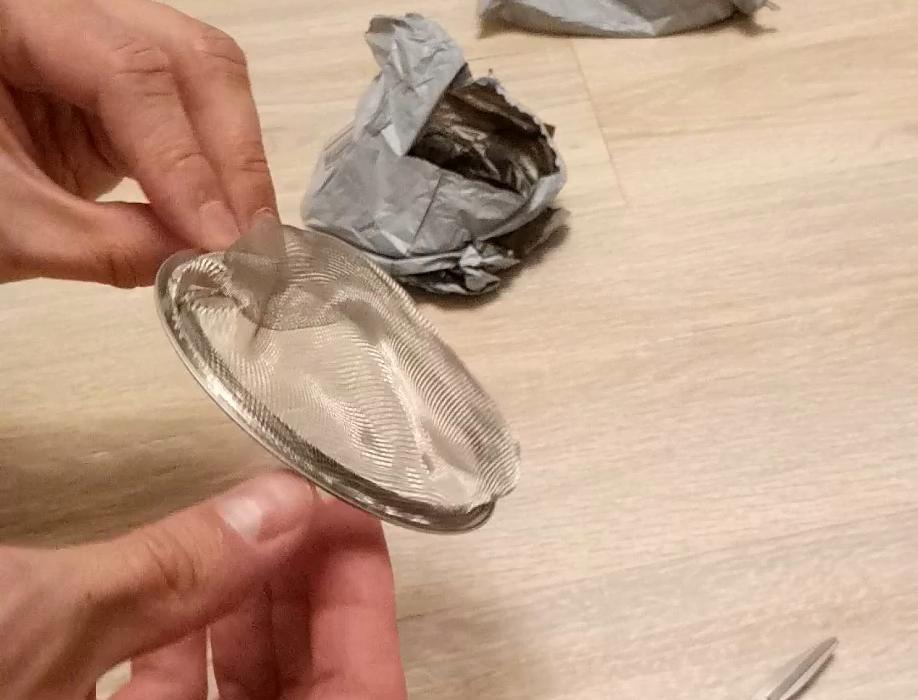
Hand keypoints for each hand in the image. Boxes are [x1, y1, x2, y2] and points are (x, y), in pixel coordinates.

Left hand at [0, 0, 275, 286]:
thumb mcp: (10, 227)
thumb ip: (111, 245)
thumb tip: (206, 261)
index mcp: (12, 18)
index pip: (125, 73)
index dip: (181, 160)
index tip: (219, 238)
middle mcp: (66, 11)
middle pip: (186, 56)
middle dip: (231, 152)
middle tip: (250, 236)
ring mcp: (101, 43)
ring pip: (205, 75)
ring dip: (236, 157)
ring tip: (246, 229)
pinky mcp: (122, 87)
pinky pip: (194, 110)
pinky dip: (217, 166)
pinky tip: (226, 213)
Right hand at [0, 472, 407, 699]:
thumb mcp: (28, 632)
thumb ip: (168, 575)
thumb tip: (285, 505)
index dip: (359, 613)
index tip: (351, 525)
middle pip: (292, 698)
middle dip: (299, 603)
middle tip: (302, 515)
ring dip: (236, 620)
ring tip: (251, 535)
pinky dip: (169, 652)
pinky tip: (170, 593)